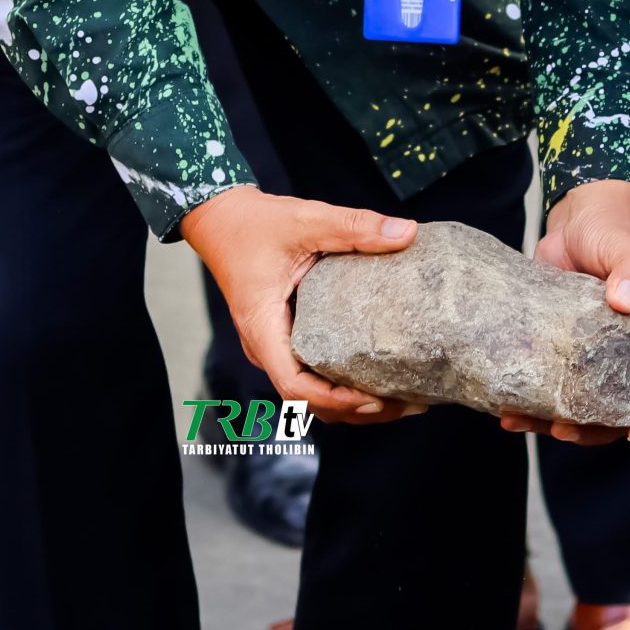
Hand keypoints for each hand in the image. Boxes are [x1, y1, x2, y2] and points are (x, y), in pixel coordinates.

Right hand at [182, 185, 425, 426]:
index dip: (335, 400)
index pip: (294, 385)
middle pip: (309, 400)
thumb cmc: (252, 224)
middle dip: (357, 410)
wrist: (221, 219)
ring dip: (352, 405)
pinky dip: (343, 385)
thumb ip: (355, 226)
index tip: (375, 398)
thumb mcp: (306, 220)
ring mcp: (273, 347)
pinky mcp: (285, 340)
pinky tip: (379, 376)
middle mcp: (265, 347)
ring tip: (402, 398)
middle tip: (408, 403)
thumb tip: (406, 232)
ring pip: (311, 394)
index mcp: (262, 327)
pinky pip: (312, 375)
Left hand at [502, 180, 629, 445]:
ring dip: (553, 423)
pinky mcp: (560, 348)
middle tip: (561, 430)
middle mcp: (628, 357)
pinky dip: (531, 403)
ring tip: (519, 420)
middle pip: (621, 414)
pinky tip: (504, 405)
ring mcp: (592, 357)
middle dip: (593, 432)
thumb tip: (623, 301)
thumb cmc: (614, 230)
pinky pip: (551, 386)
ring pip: (581, 407)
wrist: (577, 215)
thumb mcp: (628, 250)